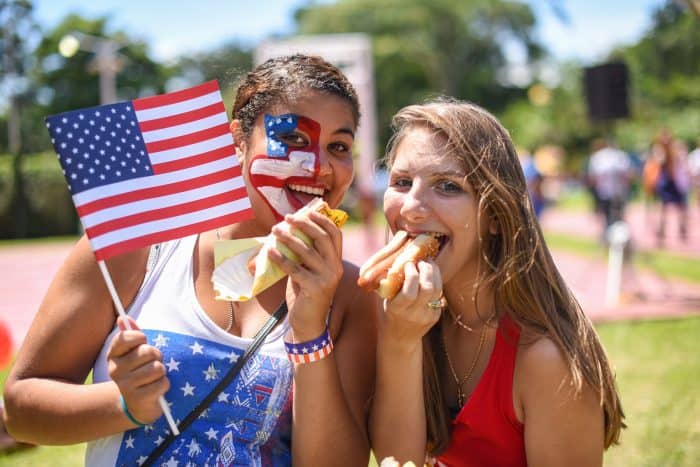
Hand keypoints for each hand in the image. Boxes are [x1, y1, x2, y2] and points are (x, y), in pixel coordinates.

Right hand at [107, 317, 169, 424]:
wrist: (135, 405)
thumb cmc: (138, 372)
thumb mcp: (134, 353)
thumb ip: (130, 334)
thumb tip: (123, 318)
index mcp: (113, 356)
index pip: (125, 337)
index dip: (139, 337)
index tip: (143, 342)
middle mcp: (115, 370)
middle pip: (148, 352)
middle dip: (156, 357)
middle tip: (151, 364)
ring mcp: (125, 386)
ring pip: (157, 367)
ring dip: (161, 372)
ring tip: (153, 378)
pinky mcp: (138, 399)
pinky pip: (162, 383)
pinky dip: (164, 385)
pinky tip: (155, 390)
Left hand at [268, 210, 342, 340]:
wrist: (308, 323)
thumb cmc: (305, 294)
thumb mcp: (307, 271)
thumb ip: (303, 254)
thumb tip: (286, 231)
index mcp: (336, 261)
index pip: (335, 234)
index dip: (323, 220)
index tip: (307, 211)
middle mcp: (335, 268)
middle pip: (322, 238)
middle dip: (304, 224)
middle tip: (287, 218)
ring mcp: (327, 278)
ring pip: (308, 251)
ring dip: (289, 238)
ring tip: (276, 231)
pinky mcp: (316, 289)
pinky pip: (295, 269)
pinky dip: (281, 258)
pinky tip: (270, 251)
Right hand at [381, 260, 441, 352]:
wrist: (400, 338)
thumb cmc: (391, 313)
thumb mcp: (387, 300)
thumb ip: (393, 283)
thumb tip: (400, 259)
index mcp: (397, 309)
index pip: (409, 291)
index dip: (411, 274)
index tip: (408, 264)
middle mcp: (413, 314)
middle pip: (427, 288)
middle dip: (426, 270)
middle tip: (421, 261)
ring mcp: (427, 316)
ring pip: (437, 290)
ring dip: (434, 273)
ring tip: (428, 264)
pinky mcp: (436, 316)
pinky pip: (439, 295)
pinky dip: (436, 282)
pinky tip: (431, 276)